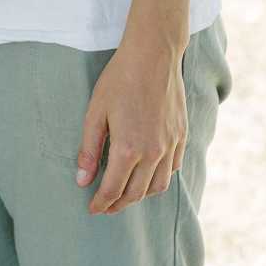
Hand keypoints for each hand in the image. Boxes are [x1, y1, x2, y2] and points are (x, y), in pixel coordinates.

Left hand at [76, 35, 186, 213]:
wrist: (153, 55)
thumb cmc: (120, 79)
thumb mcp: (95, 111)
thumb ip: (90, 148)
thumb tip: (83, 180)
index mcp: (129, 149)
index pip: (113, 189)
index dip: (101, 203)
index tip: (92, 210)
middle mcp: (154, 153)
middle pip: (136, 193)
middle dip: (119, 204)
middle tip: (106, 206)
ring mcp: (171, 145)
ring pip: (158, 185)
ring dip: (141, 195)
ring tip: (127, 194)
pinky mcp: (182, 135)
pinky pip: (174, 168)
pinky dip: (160, 177)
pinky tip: (150, 174)